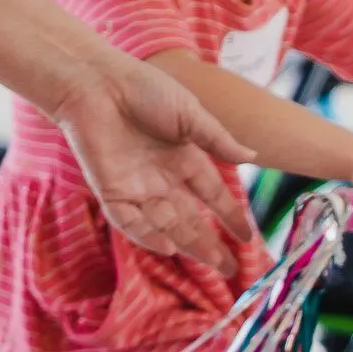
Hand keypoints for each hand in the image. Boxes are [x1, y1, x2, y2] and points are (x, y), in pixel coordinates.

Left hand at [53, 55, 255, 271]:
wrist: (99, 83)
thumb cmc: (145, 89)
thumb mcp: (190, 114)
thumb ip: (218, 140)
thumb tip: (253, 157)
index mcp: (184, 157)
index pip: (213, 195)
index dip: (230, 216)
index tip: (247, 238)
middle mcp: (163, 178)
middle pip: (191, 219)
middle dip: (211, 244)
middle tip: (232, 269)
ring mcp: (137, 187)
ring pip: (165, 225)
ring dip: (187, 245)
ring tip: (212, 263)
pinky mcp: (110, 191)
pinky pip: (130, 221)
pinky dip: (147, 235)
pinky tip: (168, 247)